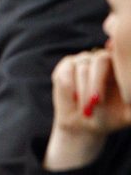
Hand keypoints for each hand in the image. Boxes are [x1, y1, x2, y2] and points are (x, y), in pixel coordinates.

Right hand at [44, 48, 130, 168]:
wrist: (84, 129)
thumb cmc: (108, 121)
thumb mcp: (128, 114)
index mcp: (117, 68)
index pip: (116, 60)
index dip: (114, 76)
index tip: (112, 98)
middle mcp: (100, 60)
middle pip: (99, 60)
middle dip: (95, 86)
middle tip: (92, 107)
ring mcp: (80, 61)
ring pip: (80, 66)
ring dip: (82, 91)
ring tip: (85, 108)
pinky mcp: (64, 67)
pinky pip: (64, 71)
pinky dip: (69, 88)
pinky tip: (74, 102)